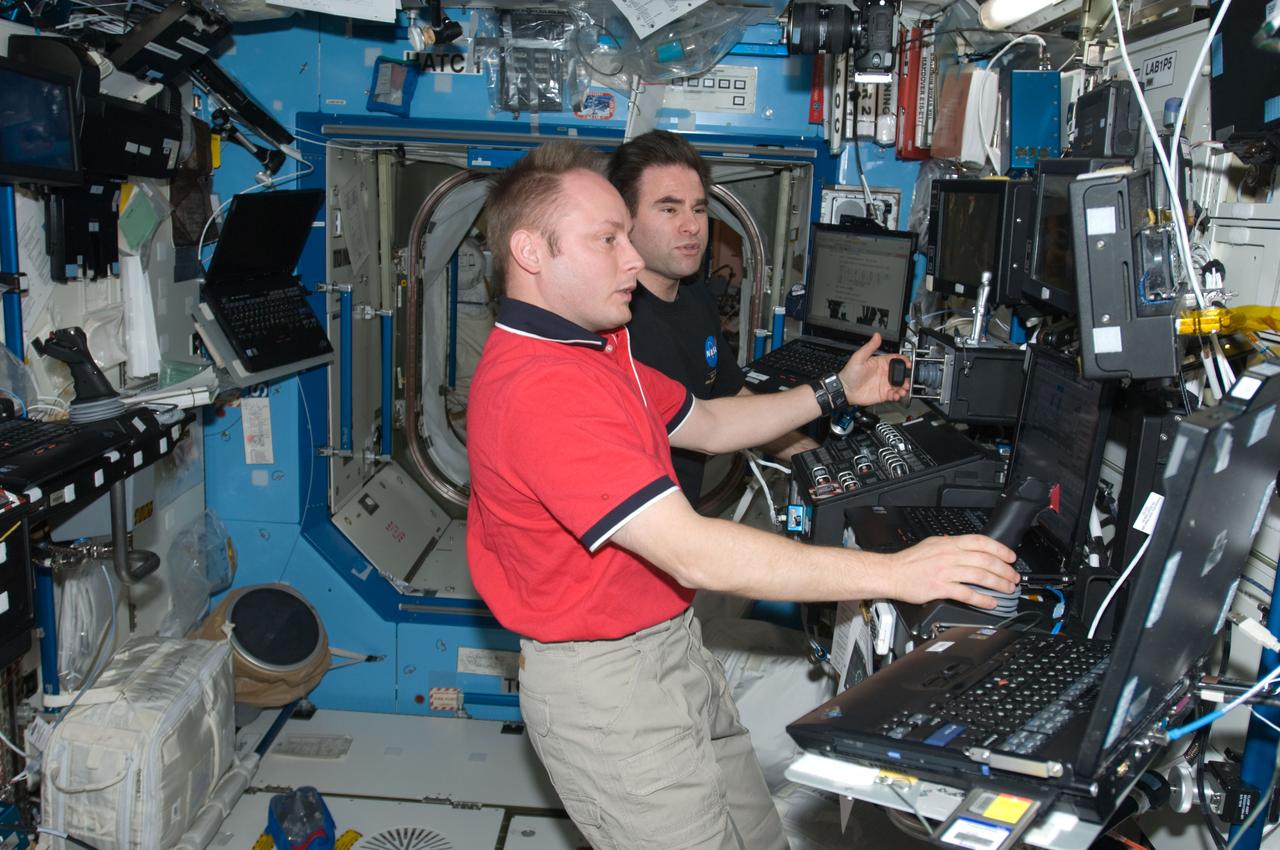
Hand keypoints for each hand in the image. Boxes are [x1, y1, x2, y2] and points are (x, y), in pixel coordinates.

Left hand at [837, 333, 909, 406]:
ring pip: (899, 385)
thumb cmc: (849, 374)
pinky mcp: (883, 394)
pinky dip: (898, 395)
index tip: (908, 363)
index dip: (903, 360)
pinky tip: (897, 395)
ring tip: (903, 389)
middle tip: (907, 379)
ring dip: (904, 387)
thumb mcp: (859, 357)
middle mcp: (884, 373)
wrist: (845, 390)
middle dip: (906, 376)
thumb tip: (876, 336)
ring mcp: (884, 384)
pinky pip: (894, 394)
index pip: (896, 359)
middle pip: (900, 373)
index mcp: (880, 363)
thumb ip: (869, 347)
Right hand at [883, 535, 1018, 609]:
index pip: (981, 542)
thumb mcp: (932, 544)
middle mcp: (949, 556)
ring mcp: (946, 572)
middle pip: (985, 560)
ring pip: (979, 576)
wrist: (891, 573)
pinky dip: (981, 599)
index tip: (1010, 557)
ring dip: (998, 584)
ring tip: (1007, 589)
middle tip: (1013, 577)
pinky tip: (990, 603)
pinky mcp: (940, 588)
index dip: (1000, 549)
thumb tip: (967, 547)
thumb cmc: (909, 562)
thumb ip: (950, 545)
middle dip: (1004, 569)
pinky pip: (966, 593)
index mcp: (949, 543)